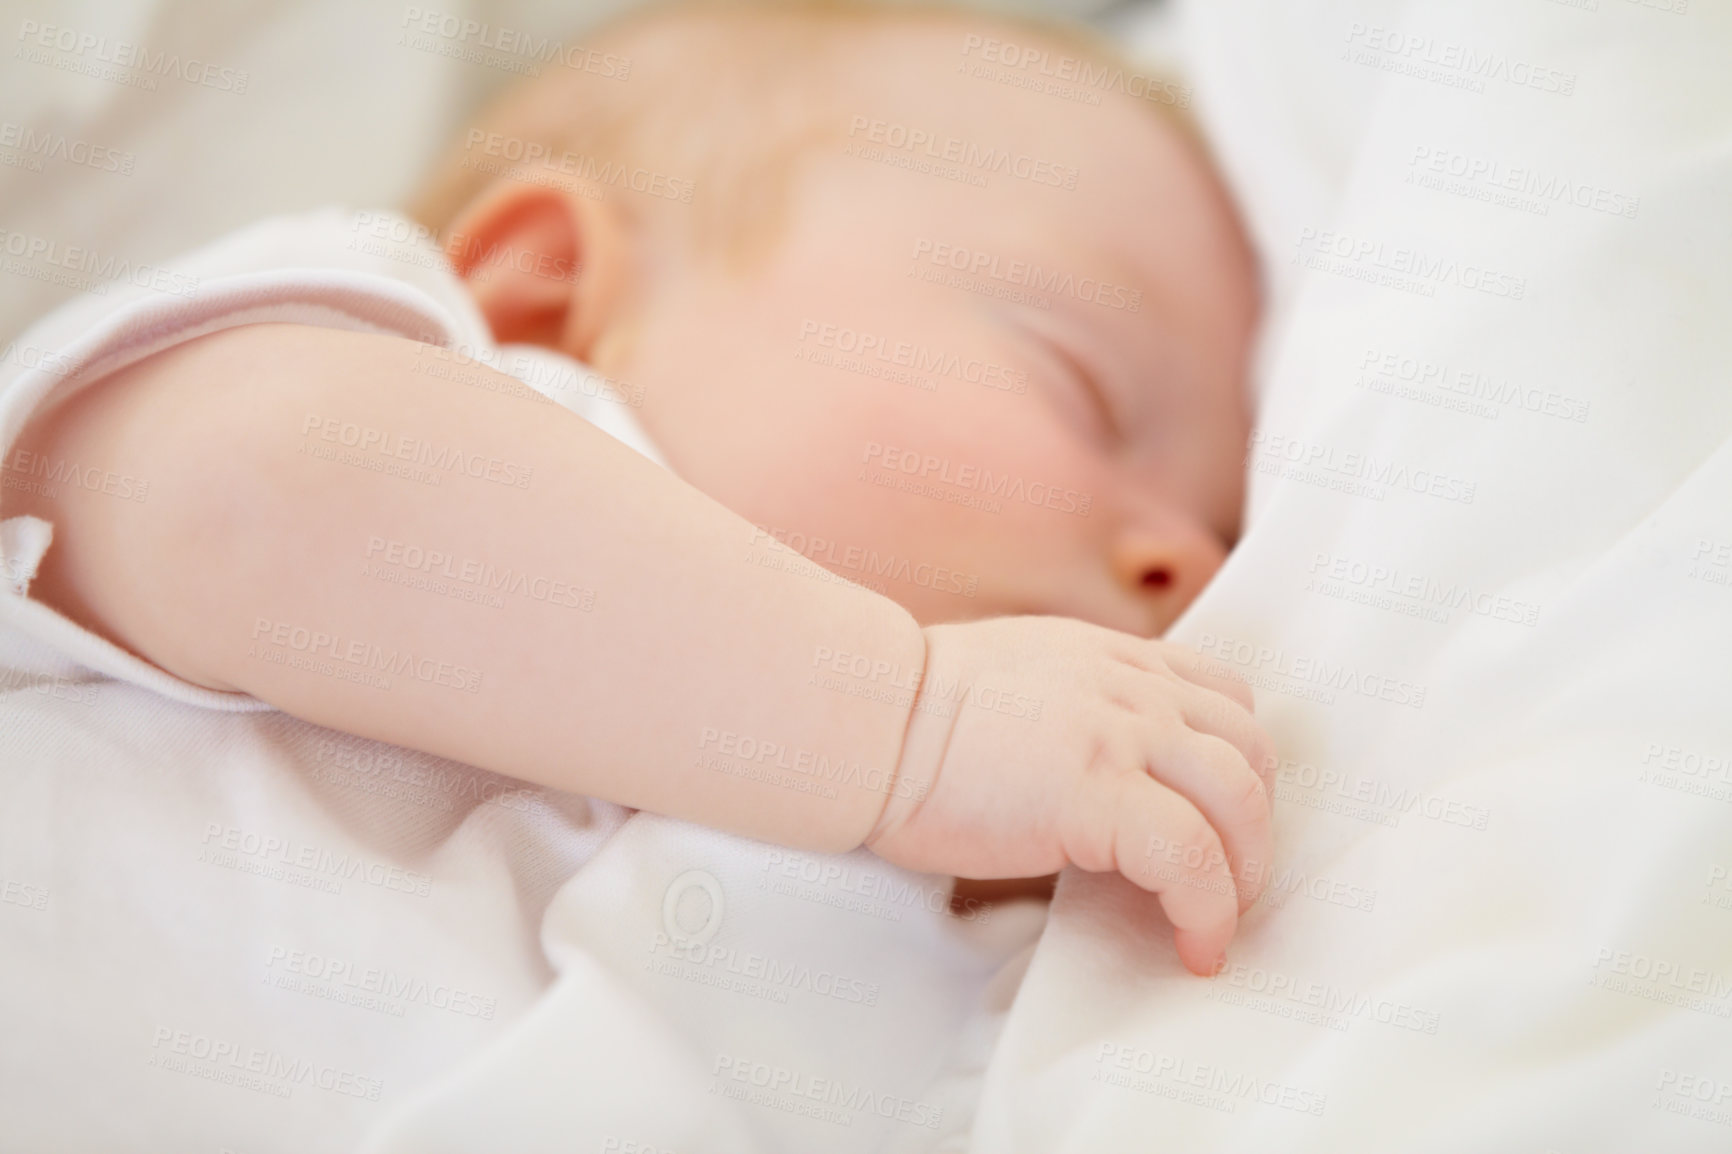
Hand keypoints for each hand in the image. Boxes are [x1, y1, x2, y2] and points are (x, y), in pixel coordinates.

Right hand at [865, 616, 1275, 975]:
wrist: (866, 717)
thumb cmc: (914, 714)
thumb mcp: (1023, 677)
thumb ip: (1079, 707)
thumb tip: (1101, 777)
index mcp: (1114, 659)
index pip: (1225, 699)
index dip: (1239, 768)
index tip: (1221, 823)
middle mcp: (1132, 687)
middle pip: (1250, 751)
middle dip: (1255, 828)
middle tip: (1228, 885)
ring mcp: (1121, 735)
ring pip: (1240, 800)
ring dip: (1244, 872)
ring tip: (1216, 920)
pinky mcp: (1097, 794)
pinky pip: (1192, 857)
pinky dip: (1208, 909)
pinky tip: (1192, 944)